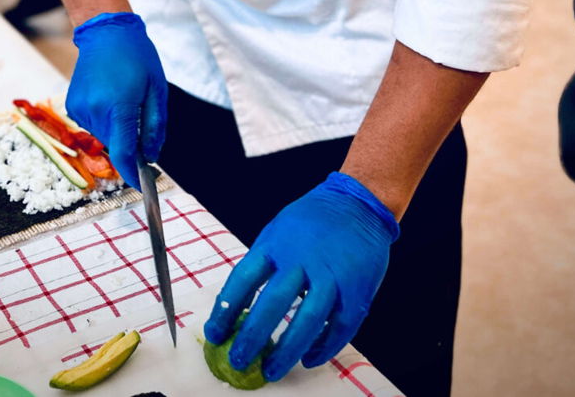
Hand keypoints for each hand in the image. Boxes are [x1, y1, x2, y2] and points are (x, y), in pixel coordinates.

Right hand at [64, 12, 166, 189]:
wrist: (106, 33)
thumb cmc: (137, 57)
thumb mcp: (157, 90)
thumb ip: (155, 126)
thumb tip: (152, 155)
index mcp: (119, 106)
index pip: (124, 152)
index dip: (133, 174)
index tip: (142, 186)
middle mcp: (95, 110)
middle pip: (115, 144)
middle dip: (130, 144)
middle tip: (143, 124)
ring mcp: (80, 108)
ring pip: (104, 135)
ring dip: (117, 129)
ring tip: (126, 100)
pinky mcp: (72, 105)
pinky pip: (92, 124)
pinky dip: (105, 119)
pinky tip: (111, 98)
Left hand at [204, 173, 399, 381]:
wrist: (359, 203)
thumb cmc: (312, 221)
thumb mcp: (277, 230)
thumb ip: (261, 265)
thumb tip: (234, 309)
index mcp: (276, 243)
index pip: (242, 281)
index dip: (225, 312)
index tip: (215, 336)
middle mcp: (303, 258)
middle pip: (273, 303)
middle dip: (253, 338)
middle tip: (239, 361)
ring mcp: (333, 274)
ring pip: (309, 319)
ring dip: (288, 350)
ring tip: (272, 370)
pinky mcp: (358, 288)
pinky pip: (341, 325)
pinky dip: (325, 346)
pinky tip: (310, 358)